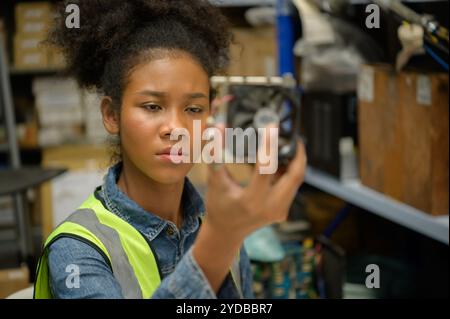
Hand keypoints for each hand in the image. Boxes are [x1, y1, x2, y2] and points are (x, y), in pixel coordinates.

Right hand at [204, 127, 306, 242]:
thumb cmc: (218, 205)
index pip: (266, 168)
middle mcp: (270, 207)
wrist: (226, 232)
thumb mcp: (214, 181)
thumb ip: (216, 153)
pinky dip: (290, 170)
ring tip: (287, 141)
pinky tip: (282, 158)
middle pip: (295, 174)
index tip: (273, 126)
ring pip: (297, 179)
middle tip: (292, 132)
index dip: (270, 145)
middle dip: (297, 151)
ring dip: (295, 160)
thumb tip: (219, 126)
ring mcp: (280, 210)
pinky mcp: (284, 210)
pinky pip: (292, 185)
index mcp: (251, 201)